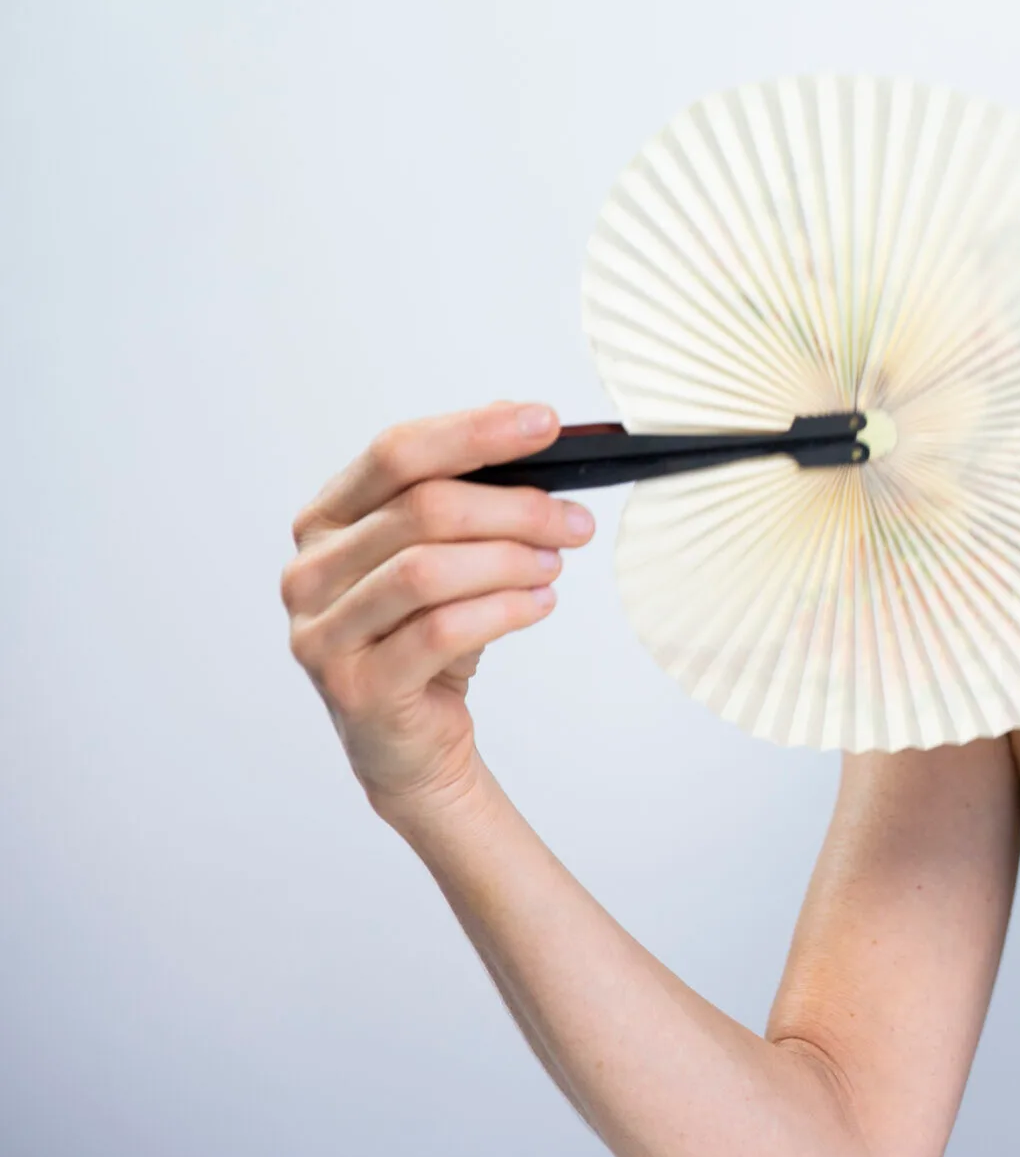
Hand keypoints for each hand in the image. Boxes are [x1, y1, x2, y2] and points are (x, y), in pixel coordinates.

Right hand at [281, 402, 595, 817]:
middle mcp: (308, 571)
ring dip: (510, 560)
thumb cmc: (427, 635)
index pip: (396, 453)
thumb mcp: (445, 554)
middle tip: (574, 521)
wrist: (410, 742)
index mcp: (324, 519)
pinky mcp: (355, 688)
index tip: (544, 423)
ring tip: (556, 565)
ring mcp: (322, 632)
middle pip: (422, 509)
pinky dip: (503, 611)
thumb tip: (517, 414)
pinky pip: (440, 632)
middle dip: (515, 508)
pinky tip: (539, 603)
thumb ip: (467, 487)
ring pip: (428, 570)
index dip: (475, 432)